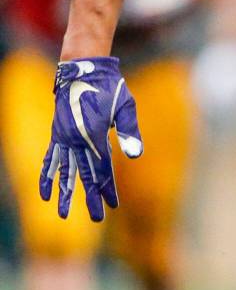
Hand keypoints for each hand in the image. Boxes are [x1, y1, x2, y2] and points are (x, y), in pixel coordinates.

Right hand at [40, 57, 142, 221]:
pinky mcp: (57, 134)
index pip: (103, 168)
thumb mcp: (126, 107)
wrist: (84, 70)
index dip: (108, 188)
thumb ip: (130, 132)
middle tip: (98, 219)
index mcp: (96, 135)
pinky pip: (50, 159)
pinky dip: (47, 176)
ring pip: (64, 171)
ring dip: (65, 193)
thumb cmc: (110, 88)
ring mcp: (64, 137)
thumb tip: (135, 156)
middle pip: (84, 175)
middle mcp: (77, 139)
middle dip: (91, 198)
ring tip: (63, 214)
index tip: (113, 205)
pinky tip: (45, 193)